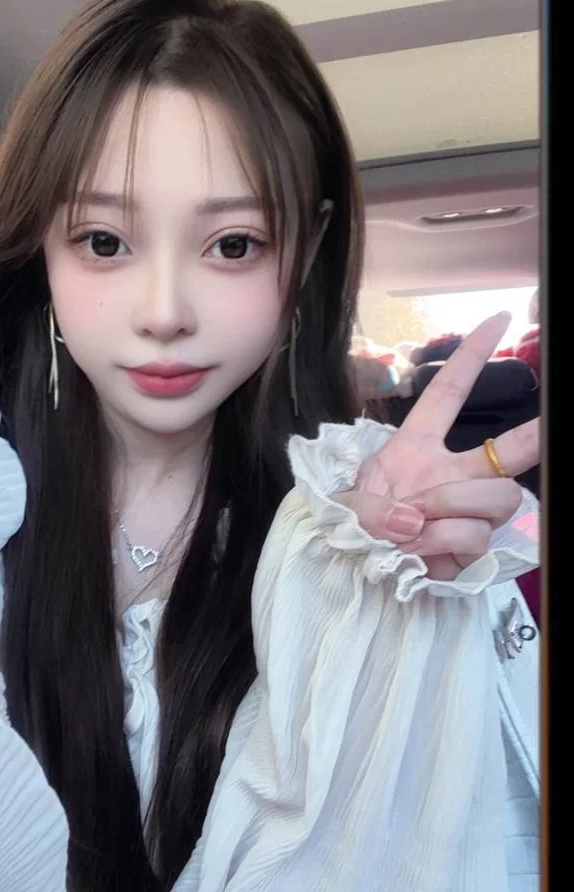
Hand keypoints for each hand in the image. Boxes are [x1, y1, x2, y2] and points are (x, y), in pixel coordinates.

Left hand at [336, 313, 539, 579]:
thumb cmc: (353, 527)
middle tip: (546, 428)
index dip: (471, 356)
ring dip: (454, 506)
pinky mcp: (473, 546)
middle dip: (534, 435)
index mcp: (417, 446)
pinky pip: (476, 534)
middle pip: (507, 450)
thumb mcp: (346, 508)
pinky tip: (419, 551)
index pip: (448, 393)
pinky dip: (442, 542)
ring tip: (414, 526)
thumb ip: (372, 508)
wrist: (354, 572)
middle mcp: (452, 473)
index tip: (497, 319)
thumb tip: (414, 518)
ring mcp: (466, 510)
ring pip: (497, 496)